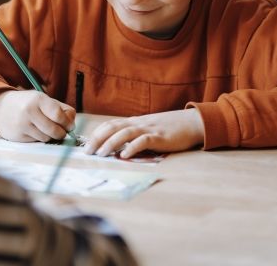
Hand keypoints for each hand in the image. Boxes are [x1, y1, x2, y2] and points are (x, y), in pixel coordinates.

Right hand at [0, 90, 75, 142]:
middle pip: (54, 130)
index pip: (58, 115)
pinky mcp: (17, 136)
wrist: (1, 108)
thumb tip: (72, 125)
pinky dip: (40, 138)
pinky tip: (35, 131)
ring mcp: (22, 124)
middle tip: (62, 133)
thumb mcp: (44, 99)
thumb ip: (61, 109)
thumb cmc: (28, 103)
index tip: (70, 126)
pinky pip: (36, 141)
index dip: (67, 123)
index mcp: (38, 99)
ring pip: (46, 138)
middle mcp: (29, 111)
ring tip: (46, 129)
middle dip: (62, 134)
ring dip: (50, 136)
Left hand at [83, 109, 204, 158]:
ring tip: (101, 154)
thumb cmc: (169, 128)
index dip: (97, 133)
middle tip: (86, 151)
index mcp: (134, 122)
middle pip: (113, 128)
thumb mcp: (148, 128)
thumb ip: (135, 135)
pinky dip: (132, 147)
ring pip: (125, 133)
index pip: (110, 124)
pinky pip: (143, 141)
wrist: (191, 122)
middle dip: (97, 139)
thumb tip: (118, 147)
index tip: (85, 144)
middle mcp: (138, 123)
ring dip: (111, 143)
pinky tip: (124, 155)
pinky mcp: (159, 137)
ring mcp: (149, 129)